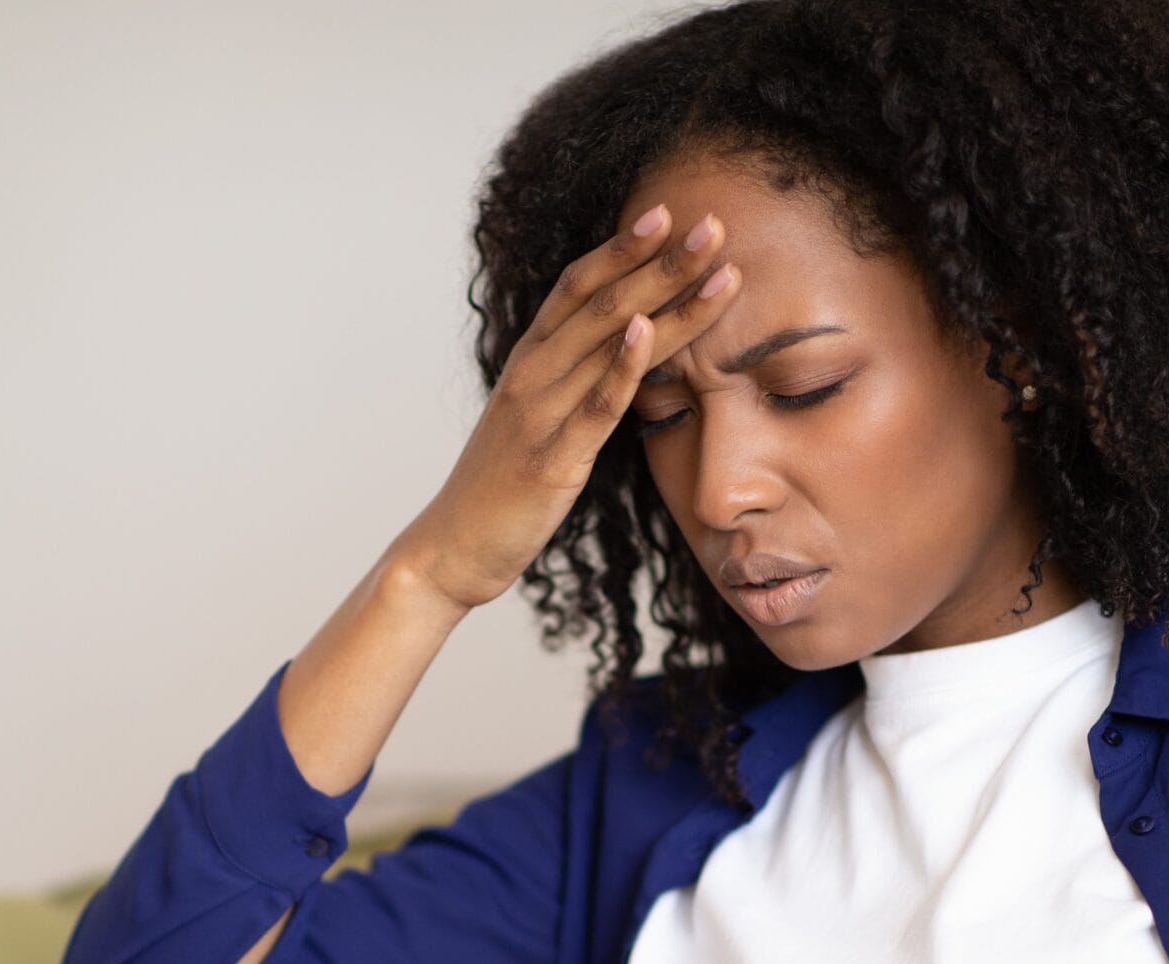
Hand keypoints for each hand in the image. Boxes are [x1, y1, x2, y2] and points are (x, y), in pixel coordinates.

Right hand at [403, 201, 743, 613]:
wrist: (454, 547)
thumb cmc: (502, 486)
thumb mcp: (537, 420)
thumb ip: (572, 382)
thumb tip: (620, 352)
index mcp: (530, 361)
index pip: (578, 287)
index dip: (623, 247)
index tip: (668, 211)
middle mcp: (532, 374)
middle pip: (601, 300)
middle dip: (660, 260)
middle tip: (712, 224)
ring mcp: (539, 413)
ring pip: (607, 341)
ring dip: (664, 299)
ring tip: (714, 266)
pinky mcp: (551, 458)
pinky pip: (593, 405)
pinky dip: (620, 365)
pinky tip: (647, 331)